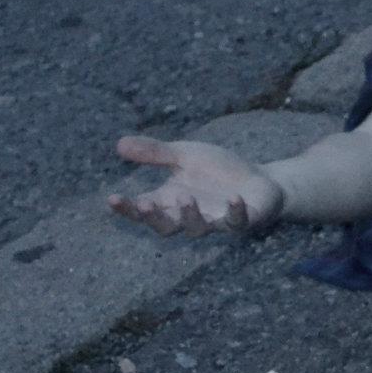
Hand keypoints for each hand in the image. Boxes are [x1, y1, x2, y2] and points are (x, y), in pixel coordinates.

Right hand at [106, 135, 284, 236]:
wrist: (259, 181)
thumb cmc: (218, 171)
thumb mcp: (185, 155)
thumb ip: (155, 153)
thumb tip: (119, 144)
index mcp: (170, 202)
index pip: (142, 210)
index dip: (126, 208)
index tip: (112, 198)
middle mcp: (189, 217)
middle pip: (164, 227)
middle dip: (154, 218)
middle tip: (145, 205)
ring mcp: (215, 221)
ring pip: (197, 229)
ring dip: (190, 215)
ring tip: (185, 197)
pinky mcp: (242, 221)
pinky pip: (236, 222)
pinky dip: (234, 211)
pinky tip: (233, 198)